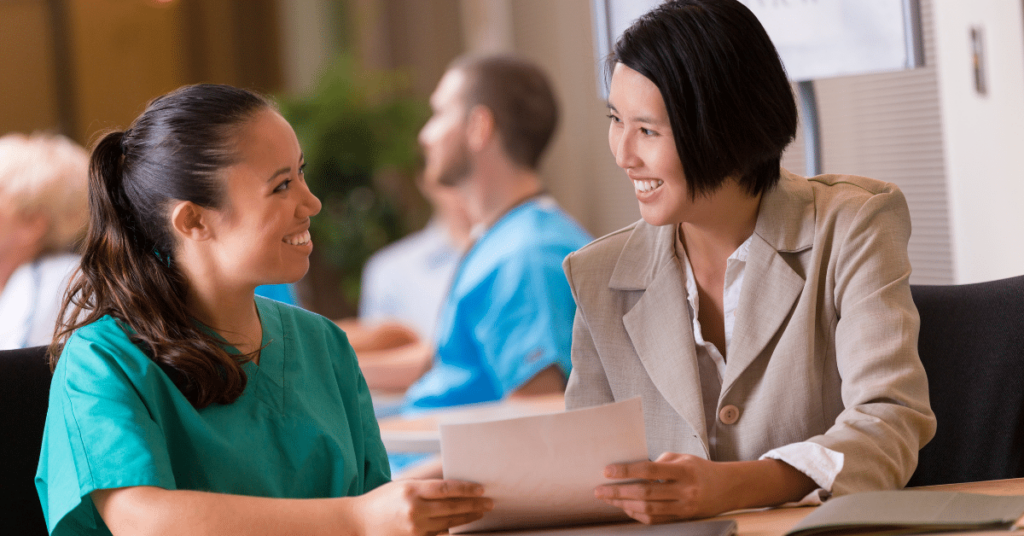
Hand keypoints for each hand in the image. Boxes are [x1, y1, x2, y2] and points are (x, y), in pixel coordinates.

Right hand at [353, 479, 492, 535]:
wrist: (359, 521)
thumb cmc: (383, 500)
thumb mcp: (404, 486)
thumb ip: (427, 489)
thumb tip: (455, 489)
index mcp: (411, 490)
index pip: (447, 488)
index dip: (467, 490)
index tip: (481, 489)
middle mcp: (414, 510)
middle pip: (452, 507)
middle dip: (474, 505)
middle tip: (489, 503)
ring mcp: (414, 529)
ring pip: (448, 523)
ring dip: (467, 518)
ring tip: (480, 513)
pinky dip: (451, 531)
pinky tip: (461, 527)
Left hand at [594, 452, 734, 523]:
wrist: (728, 488)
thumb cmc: (700, 469)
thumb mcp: (683, 457)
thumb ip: (659, 463)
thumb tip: (633, 470)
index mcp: (684, 471)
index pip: (650, 471)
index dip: (626, 471)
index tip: (607, 471)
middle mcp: (685, 491)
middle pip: (646, 494)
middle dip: (618, 492)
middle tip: (599, 490)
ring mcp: (684, 508)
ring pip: (648, 510)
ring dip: (624, 505)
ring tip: (608, 499)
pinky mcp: (683, 519)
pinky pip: (655, 520)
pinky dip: (637, 514)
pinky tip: (625, 507)